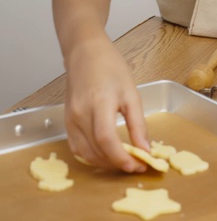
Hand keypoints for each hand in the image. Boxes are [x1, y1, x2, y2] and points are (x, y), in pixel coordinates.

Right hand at [63, 37, 147, 171]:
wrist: (85, 54)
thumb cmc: (111, 69)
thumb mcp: (132, 94)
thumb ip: (138, 125)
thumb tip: (145, 149)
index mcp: (99, 104)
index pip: (107, 140)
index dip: (122, 158)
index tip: (139, 166)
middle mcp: (80, 115)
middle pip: (96, 151)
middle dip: (118, 164)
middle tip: (137, 165)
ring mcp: (70, 120)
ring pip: (86, 153)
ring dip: (106, 163)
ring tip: (125, 161)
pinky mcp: (66, 122)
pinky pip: (77, 147)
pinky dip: (93, 156)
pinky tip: (108, 155)